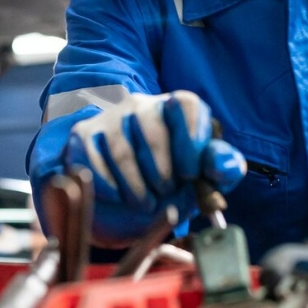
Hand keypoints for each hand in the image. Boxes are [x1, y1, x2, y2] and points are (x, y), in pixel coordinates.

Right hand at [64, 90, 245, 246]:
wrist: (127, 191)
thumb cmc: (173, 177)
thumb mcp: (203, 176)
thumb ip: (221, 169)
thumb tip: (224, 166)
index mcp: (176, 106)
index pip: (186, 106)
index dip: (190, 142)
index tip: (190, 175)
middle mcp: (142, 104)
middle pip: (151, 130)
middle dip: (161, 172)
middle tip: (166, 193)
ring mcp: (110, 119)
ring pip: (121, 150)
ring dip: (136, 186)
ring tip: (146, 202)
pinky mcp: (83, 136)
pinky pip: (93, 161)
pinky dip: (109, 187)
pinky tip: (120, 196)